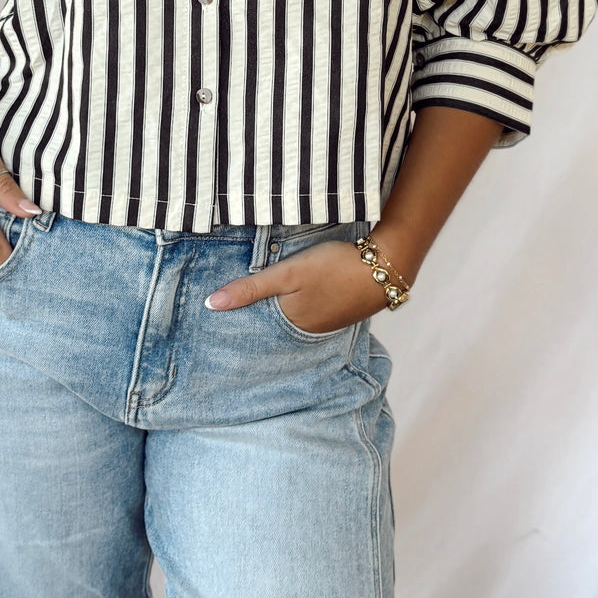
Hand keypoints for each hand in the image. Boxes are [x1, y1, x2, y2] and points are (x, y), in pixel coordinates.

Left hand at [206, 240, 386, 332]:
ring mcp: (327, 323)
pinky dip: (300, 308)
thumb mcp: (288, 273)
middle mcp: (307, 331)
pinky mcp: (341, 313)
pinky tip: (296, 299)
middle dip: (256, 319)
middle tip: (231, 315)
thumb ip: (251, 289)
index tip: (216, 322)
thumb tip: (211, 305)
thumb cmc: (334, 267)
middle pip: (274, 326)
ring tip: (256, 306)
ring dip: (279, 313)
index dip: (238, 322)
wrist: (387, 266)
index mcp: (291, 323)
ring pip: (293, 319)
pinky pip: (312, 314)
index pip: (256, 328)